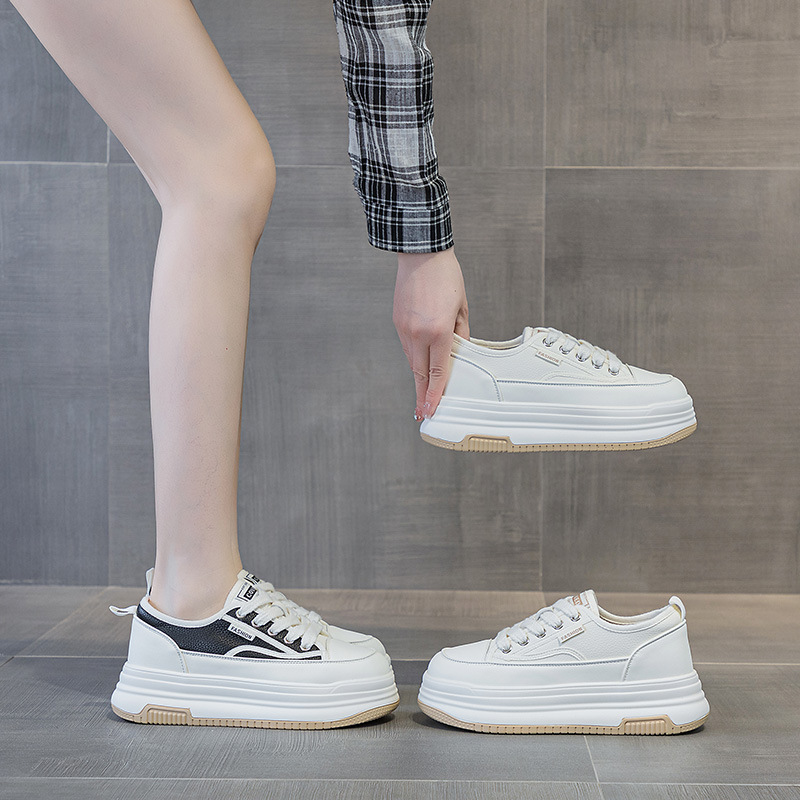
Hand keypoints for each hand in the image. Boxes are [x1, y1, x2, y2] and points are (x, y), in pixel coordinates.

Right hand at [393, 246, 469, 419]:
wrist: (421, 254)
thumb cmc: (445, 276)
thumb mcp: (462, 308)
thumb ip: (462, 334)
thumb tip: (461, 351)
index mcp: (438, 331)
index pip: (438, 372)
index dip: (435, 394)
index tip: (431, 410)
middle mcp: (418, 333)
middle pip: (420, 373)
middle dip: (422, 395)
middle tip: (423, 412)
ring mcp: (404, 329)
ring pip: (413, 361)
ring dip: (419, 377)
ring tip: (423, 392)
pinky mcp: (397, 322)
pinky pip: (407, 347)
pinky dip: (414, 358)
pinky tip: (420, 364)